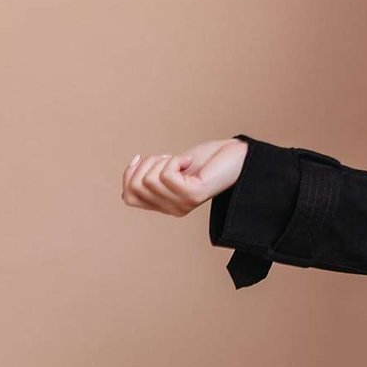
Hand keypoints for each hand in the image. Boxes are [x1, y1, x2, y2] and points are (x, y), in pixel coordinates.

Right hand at [120, 138, 247, 215]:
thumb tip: (131, 168)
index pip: (128, 198)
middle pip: (135, 187)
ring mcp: (182, 204)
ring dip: (162, 160)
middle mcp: (172, 209)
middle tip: (168, 158)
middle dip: (145, 164)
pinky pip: (165, 176)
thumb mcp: (172, 166)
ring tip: (181, 160)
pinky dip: (174, 161)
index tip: (141, 158)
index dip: (128, 175)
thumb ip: (153, 173)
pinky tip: (189, 161)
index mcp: (164, 204)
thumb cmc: (208, 160)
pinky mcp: (193, 195)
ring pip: (148, 180)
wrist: (238, 157)